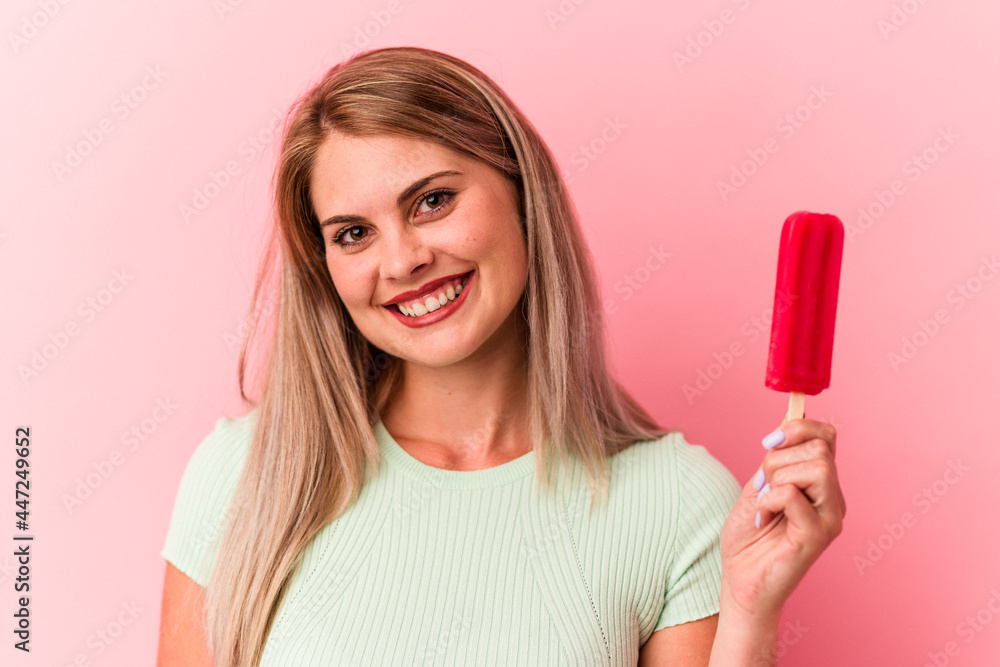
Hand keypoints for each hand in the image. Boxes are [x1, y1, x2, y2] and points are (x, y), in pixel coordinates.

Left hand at [718, 418, 846, 622]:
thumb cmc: (749, 538)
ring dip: (775, 479)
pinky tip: (761, 518)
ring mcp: (830, 519)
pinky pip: (792, 494)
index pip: (827, 437)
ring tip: (764, 503)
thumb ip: (776, 459)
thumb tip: (787, 422)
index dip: (799, 427)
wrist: (741, 581)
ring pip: (815, 467)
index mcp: (821, 485)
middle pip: (820, 449)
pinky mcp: (817, 536)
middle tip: (761, 486)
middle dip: (778, 459)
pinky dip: (768, 500)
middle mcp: (833, 500)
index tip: (770, 441)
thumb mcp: (759, 486)